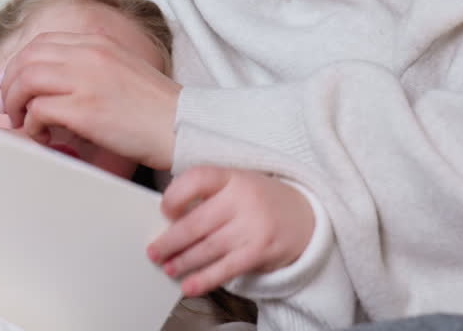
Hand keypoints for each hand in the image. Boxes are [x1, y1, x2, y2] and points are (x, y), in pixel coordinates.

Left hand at [0, 31, 181, 168]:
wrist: (181, 125)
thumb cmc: (154, 107)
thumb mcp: (121, 68)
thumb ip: (90, 65)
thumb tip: (55, 81)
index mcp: (97, 44)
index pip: (41, 42)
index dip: (20, 63)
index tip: (13, 83)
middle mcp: (88, 56)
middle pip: (27, 59)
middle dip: (11, 84)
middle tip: (11, 107)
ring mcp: (85, 81)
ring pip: (26, 80)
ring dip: (16, 104)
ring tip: (24, 122)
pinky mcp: (84, 110)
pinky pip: (38, 110)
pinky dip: (32, 125)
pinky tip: (45, 135)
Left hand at [148, 166, 314, 296]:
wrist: (308, 217)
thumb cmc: (263, 201)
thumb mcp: (238, 183)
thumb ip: (209, 195)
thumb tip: (171, 221)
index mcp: (233, 177)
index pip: (196, 179)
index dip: (174, 196)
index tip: (164, 211)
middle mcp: (242, 199)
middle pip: (196, 222)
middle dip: (170, 240)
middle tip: (154, 251)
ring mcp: (252, 226)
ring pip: (207, 248)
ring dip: (183, 261)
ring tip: (168, 267)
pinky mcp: (260, 251)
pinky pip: (226, 268)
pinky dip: (204, 279)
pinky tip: (189, 285)